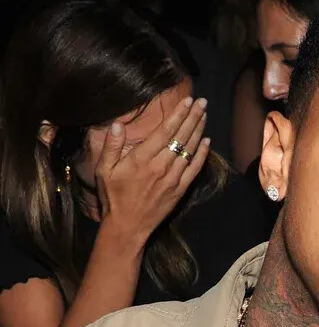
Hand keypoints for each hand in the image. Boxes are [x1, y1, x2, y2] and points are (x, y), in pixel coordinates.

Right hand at [96, 97, 210, 246]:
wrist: (128, 225)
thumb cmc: (113, 196)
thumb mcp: (104, 170)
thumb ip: (112, 146)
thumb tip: (118, 124)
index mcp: (142, 159)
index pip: (165, 131)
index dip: (178, 115)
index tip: (188, 102)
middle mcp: (161, 166)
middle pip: (181, 137)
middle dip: (193, 117)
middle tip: (203, 102)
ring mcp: (173, 178)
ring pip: (190, 150)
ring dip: (199, 131)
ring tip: (205, 115)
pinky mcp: (181, 189)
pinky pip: (195, 168)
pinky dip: (202, 154)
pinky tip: (207, 141)